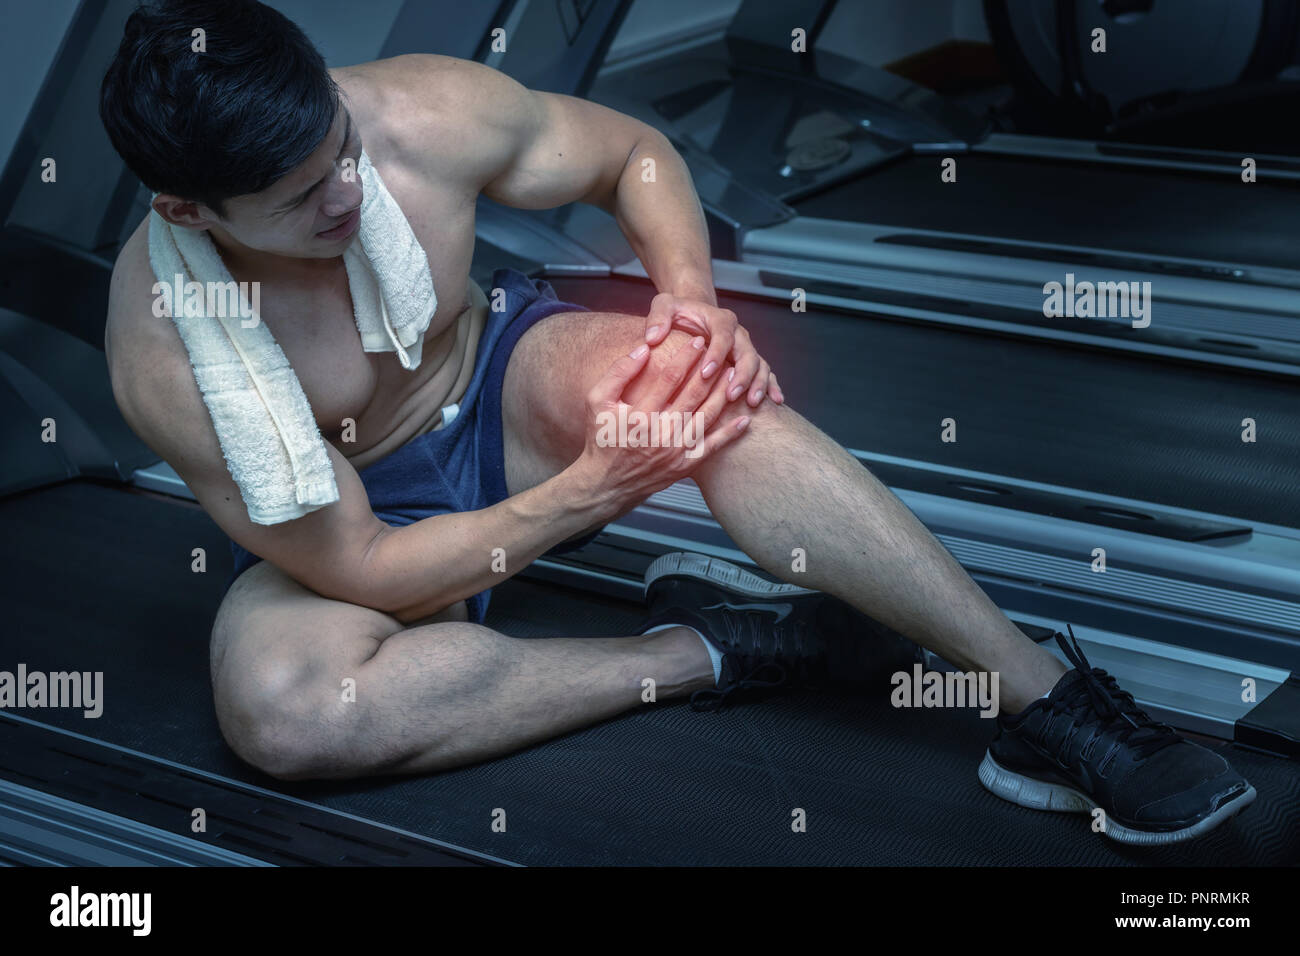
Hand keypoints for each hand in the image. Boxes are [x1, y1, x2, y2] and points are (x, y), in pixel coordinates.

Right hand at [574, 338, 750, 512]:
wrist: (606, 483)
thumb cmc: (601, 438)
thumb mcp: (597, 401)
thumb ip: (618, 373)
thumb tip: (644, 348)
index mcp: (640, 416)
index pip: (669, 379)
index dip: (685, 357)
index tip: (697, 340)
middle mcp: (660, 434)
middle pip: (694, 395)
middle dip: (709, 370)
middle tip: (722, 350)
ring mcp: (675, 452)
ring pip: (707, 417)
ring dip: (723, 395)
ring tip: (735, 374)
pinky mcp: (685, 466)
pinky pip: (712, 447)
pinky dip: (730, 434)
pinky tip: (744, 419)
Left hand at [644, 292, 784, 408]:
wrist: (694, 314)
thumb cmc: (677, 313)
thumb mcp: (664, 306)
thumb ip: (658, 317)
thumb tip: (652, 337)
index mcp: (720, 320)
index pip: (723, 336)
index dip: (717, 354)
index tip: (706, 373)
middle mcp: (738, 334)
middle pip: (748, 353)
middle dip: (742, 375)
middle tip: (732, 395)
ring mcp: (746, 349)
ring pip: (760, 365)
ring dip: (758, 383)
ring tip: (752, 403)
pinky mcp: (749, 361)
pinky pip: (767, 373)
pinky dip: (772, 386)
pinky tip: (776, 402)